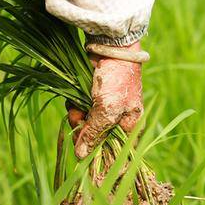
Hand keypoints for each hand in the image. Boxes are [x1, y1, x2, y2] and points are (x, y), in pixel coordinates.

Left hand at [67, 43, 144, 158]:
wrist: (110, 47)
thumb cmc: (116, 79)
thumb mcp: (107, 110)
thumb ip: (94, 134)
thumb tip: (81, 156)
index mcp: (130, 125)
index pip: (116, 151)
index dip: (100, 155)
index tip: (85, 157)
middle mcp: (118, 119)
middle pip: (96, 139)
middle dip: (84, 132)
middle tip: (78, 122)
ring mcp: (105, 108)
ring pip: (86, 125)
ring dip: (77, 118)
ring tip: (76, 107)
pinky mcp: (93, 98)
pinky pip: (81, 111)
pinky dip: (75, 107)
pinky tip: (74, 101)